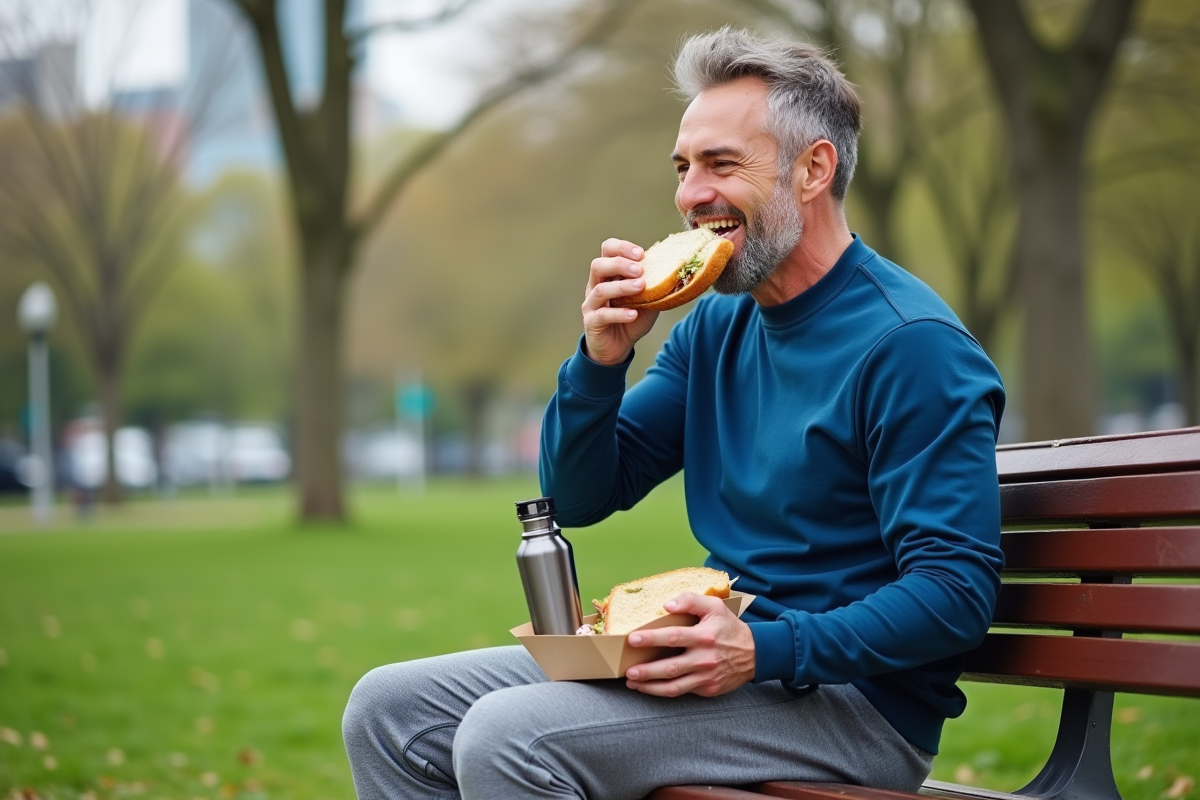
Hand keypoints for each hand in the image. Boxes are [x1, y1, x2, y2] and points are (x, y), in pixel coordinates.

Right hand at [582, 238, 659, 365]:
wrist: (618, 346)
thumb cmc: (632, 318)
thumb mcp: (647, 299)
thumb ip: (654, 285)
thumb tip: (674, 271)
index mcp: (608, 274)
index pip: (607, 250)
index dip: (622, 248)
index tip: (641, 254)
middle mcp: (595, 285)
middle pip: (598, 265)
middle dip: (620, 263)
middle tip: (640, 269)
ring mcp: (591, 304)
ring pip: (600, 289)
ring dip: (622, 286)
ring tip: (641, 287)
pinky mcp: (591, 322)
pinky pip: (602, 315)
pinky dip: (619, 313)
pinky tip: (633, 314)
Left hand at [624, 593, 755, 697]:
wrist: (755, 654)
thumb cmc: (729, 628)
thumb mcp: (715, 606)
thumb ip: (691, 600)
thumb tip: (667, 605)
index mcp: (704, 636)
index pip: (673, 637)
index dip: (652, 639)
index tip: (632, 639)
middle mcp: (704, 659)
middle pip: (670, 667)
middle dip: (647, 670)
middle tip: (628, 671)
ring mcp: (705, 677)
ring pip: (673, 687)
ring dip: (650, 687)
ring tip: (632, 683)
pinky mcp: (707, 689)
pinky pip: (682, 691)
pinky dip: (663, 691)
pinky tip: (650, 687)